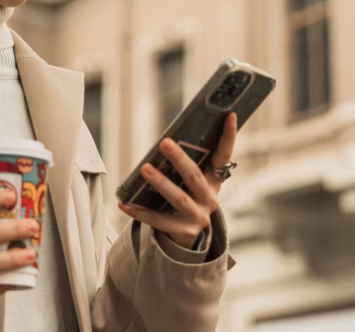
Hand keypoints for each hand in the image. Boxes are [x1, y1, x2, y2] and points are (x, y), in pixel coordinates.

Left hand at [118, 112, 237, 247]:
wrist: (190, 239)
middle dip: (179, 159)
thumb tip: (165, 140)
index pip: (223, 156)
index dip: (228, 136)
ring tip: (144, 169)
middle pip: (194, 176)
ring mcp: (197, 217)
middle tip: (164, 142)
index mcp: (214, 182)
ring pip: (178, 198)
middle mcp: (209, 199)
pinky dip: (140, 212)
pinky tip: (124, 203)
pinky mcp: (182, 231)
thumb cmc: (187, 199)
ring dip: (161, 183)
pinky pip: (158, 220)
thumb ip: (185, 166)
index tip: (230, 115)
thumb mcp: (193, 184)